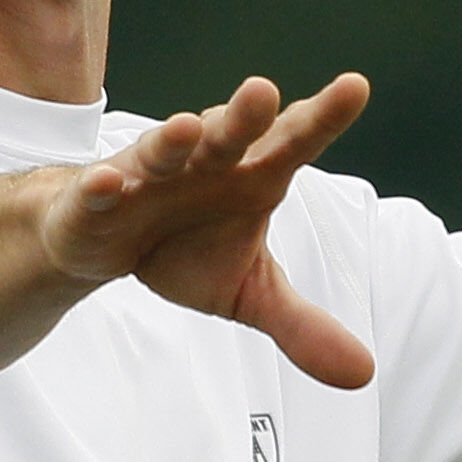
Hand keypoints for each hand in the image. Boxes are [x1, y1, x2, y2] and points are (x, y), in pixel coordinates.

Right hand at [46, 73, 377, 388]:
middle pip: (232, 134)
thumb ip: (304, 324)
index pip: (294, 142)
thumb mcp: (251, 293)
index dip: (323, 116)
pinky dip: (104, 184)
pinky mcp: (98, 197)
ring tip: (191, 126)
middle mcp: (204, 163)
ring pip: (165, 149)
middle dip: (247, 115)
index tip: (355, 87)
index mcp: (251, 176)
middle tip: (265, 92)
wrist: (106, 248)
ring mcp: (149, 174)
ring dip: (176, 137)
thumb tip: (363, 374)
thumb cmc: (188, 250)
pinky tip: (110, 182)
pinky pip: (100, 187)